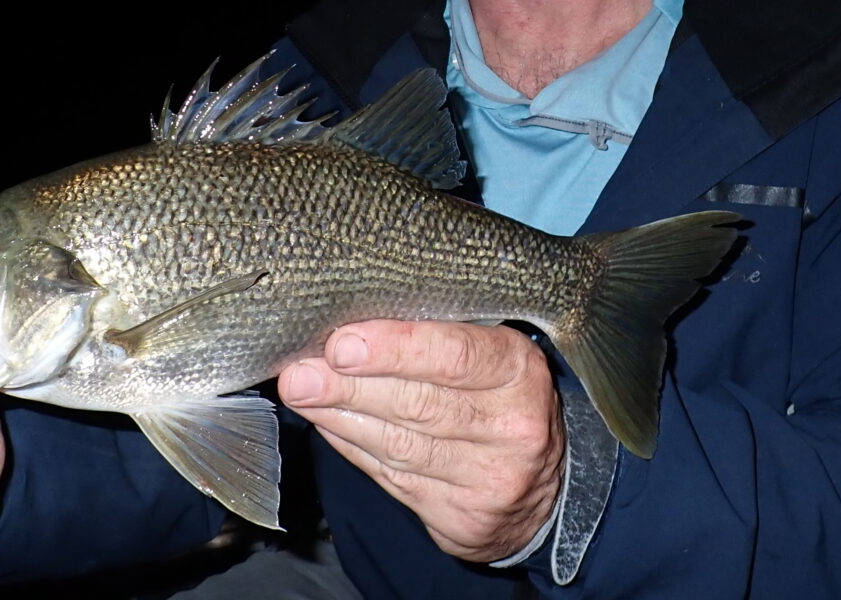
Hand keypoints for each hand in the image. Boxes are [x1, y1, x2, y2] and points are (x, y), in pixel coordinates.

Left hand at [277, 320, 563, 561]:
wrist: (541, 485)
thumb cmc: (498, 396)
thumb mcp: (491, 353)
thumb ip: (437, 334)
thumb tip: (353, 319)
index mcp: (520, 371)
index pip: (455, 356)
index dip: (395, 349)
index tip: (341, 344)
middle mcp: (513, 428)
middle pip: (419, 405)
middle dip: (350, 387)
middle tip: (299, 373)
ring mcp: (490, 479)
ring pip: (400, 446)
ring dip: (341, 417)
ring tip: (302, 393)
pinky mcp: (464, 520)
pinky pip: (394, 479)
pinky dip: (353, 447)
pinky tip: (328, 423)